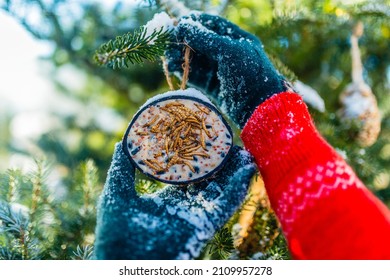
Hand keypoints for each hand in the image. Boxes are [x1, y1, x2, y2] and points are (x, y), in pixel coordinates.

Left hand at [94, 143, 255, 258]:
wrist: (122, 265)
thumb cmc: (114, 234)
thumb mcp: (117, 195)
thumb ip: (122, 169)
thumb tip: (122, 141)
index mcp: (167, 198)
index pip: (187, 173)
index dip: (197, 157)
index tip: (203, 137)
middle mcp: (185, 206)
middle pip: (209, 180)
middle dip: (221, 163)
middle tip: (230, 140)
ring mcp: (196, 216)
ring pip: (222, 191)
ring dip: (235, 172)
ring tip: (245, 151)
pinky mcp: (205, 226)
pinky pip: (226, 206)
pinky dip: (239, 189)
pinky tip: (248, 170)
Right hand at [166, 13, 287, 127]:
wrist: (260, 108)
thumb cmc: (250, 74)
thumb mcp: (229, 52)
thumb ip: (206, 39)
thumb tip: (183, 25)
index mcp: (237, 39)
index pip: (212, 25)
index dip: (195, 23)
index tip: (178, 23)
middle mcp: (227, 53)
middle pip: (201, 42)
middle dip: (184, 41)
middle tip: (168, 41)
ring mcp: (220, 70)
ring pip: (196, 59)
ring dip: (181, 56)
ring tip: (167, 55)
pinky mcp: (213, 86)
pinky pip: (195, 75)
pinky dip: (184, 70)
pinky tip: (173, 66)